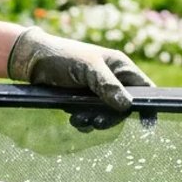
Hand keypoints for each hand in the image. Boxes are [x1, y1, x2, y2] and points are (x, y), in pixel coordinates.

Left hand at [7, 27, 155, 130]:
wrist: (33, 61)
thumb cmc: (63, 57)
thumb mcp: (88, 68)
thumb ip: (107, 85)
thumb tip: (127, 105)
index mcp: (120, 67)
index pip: (144, 88)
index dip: (148, 105)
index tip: (147, 124)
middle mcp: (113, 80)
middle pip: (124, 107)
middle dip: (111, 118)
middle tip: (97, 122)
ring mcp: (98, 92)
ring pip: (107, 115)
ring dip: (95, 121)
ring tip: (78, 119)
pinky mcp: (84, 101)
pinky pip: (92, 117)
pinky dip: (84, 122)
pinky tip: (73, 119)